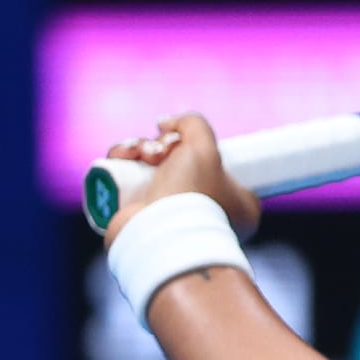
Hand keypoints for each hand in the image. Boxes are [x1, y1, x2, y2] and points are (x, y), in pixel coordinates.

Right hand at [102, 112, 261, 246]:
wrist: (158, 236)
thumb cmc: (192, 195)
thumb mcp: (204, 148)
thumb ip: (194, 124)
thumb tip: (167, 123)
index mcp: (238, 205)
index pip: (220, 166)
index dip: (198, 149)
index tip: (186, 143)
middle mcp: (207, 212)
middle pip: (181, 163)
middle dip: (162, 147)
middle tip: (159, 150)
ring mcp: (171, 217)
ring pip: (151, 168)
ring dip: (141, 149)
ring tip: (140, 153)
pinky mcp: (139, 218)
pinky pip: (128, 180)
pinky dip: (122, 162)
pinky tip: (123, 156)